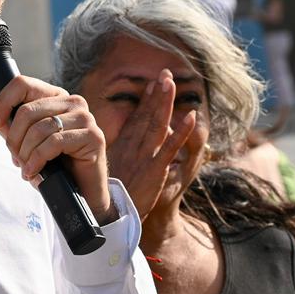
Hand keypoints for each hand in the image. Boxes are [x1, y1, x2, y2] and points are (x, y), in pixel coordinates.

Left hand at [0, 76, 116, 223]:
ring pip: (41, 128)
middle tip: (16, 156)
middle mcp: (73, 102)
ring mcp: (85, 118)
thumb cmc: (53, 164)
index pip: (23, 84)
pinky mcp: (93, 136)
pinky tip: (34, 172)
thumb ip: (0, 117)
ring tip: (26, 167)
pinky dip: (37, 160)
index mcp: (55, 96)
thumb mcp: (21, 139)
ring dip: (26, 153)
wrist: (79, 193)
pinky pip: (55, 143)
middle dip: (14, 138)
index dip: (3, 102)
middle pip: (28, 110)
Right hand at [105, 69, 197, 218]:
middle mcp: (132, 148)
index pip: (136, 118)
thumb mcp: (103, 170)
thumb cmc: (104, 196)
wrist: (107, 220)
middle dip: (157, 93)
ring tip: (172, 83)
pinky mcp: (154, 170)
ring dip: (164, 102)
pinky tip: (191, 117)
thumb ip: (112, 154)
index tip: (154, 82)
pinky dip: (181, 131)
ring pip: (156, 124)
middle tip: (166, 73)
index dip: (146, 99)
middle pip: (146, 115)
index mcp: (120, 147)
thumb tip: (106, 141)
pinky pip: (170, 148)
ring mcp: (144, 158)